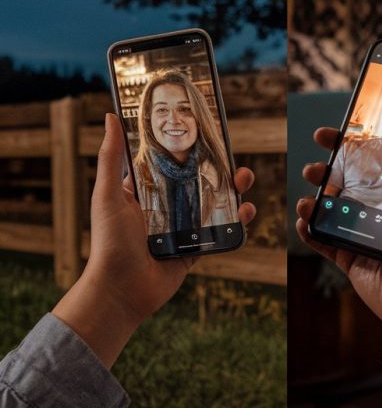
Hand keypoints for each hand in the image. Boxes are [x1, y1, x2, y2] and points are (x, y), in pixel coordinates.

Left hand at [54, 113, 254, 365]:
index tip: (207, 132)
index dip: (189, 148)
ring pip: (213, 204)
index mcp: (145, 191)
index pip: (170, 162)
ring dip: (233, 191)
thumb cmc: (109, 242)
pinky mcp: (194, 249)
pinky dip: (236, 222)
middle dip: (218, 169)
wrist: (121, 290)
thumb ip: (111, 157)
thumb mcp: (108, 194)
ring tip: (244, 183)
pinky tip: (247, 211)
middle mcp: (164, 207)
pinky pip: (219, 232)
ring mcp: (181, 228)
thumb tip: (110, 116)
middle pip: (197, 181)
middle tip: (233, 161)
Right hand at [296, 115, 381, 328]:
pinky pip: (323, 239)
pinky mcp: (351, 257)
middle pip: (350, 179)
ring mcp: (365, 233)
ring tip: (307, 195)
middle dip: (328, 165)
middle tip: (314, 156)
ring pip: (332, 206)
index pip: (379, 159)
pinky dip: (309, 228)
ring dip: (314, 196)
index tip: (337, 129)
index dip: (357, 142)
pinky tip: (303, 219)